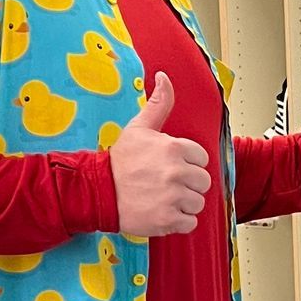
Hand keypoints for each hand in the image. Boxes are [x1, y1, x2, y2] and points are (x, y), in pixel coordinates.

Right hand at [111, 73, 210, 236]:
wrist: (98, 191)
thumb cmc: (120, 160)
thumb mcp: (139, 128)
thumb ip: (158, 104)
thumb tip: (164, 77)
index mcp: (173, 148)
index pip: (201, 158)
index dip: (187, 163)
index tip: (170, 166)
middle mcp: (176, 172)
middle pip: (203, 182)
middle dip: (188, 184)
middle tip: (166, 184)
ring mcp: (172, 197)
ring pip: (197, 203)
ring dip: (184, 204)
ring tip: (163, 198)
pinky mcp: (168, 220)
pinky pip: (190, 223)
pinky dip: (179, 222)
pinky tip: (162, 212)